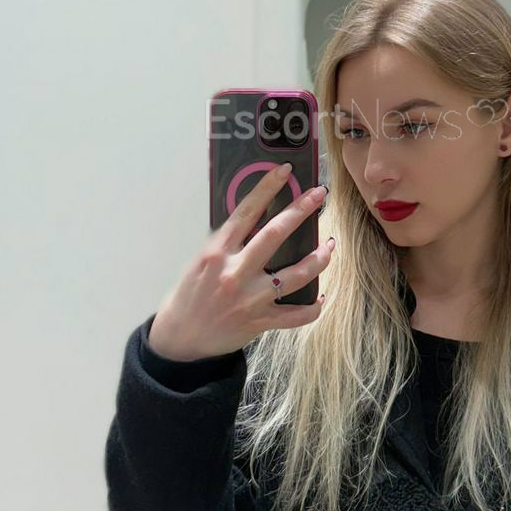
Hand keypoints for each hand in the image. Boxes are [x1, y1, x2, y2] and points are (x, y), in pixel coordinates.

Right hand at [148, 164, 332, 360]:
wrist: (180, 338)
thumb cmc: (190, 294)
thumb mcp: (202, 259)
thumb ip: (228, 241)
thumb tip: (257, 217)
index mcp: (217, 251)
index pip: (247, 212)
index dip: (267, 188)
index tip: (285, 171)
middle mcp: (236, 272)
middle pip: (276, 234)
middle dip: (301, 210)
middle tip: (319, 194)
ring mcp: (251, 299)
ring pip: (297, 274)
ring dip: (319, 258)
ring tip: (330, 245)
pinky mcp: (260, 322)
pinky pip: (296, 315)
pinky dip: (313, 307)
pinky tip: (320, 296)